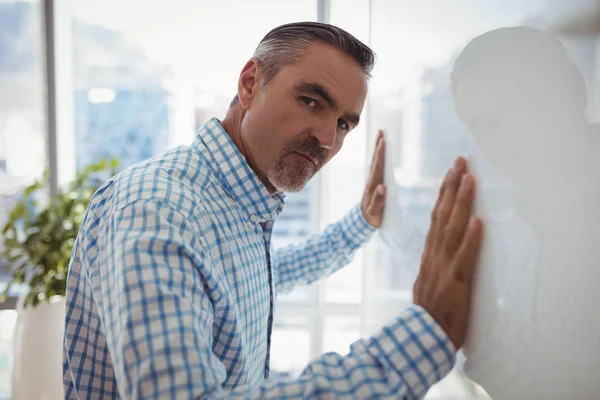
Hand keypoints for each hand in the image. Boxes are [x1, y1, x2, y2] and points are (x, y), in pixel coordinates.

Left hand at [361, 130, 386, 227]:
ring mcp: (372, 181)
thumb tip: (383, 187)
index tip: (383, 141)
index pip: (377, 167)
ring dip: (378, 149)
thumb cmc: (372, 218)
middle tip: (381, 131)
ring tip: (381, 136)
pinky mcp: (375, 182)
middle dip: (378, 146)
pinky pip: (377, 166)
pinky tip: (382, 150)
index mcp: (372, 186)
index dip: (380, 154)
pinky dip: (379, 156)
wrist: (364, 222)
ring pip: (375, 162)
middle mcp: (371, 181)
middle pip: (375, 160)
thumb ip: (378, 201)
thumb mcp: (375, 212)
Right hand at [413, 157, 482, 349]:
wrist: (422, 336)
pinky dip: (471, 239)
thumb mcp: (427, 281)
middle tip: (460, 162)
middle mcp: (434, 254)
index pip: (437, 217)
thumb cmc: (429, 312)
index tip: (452, 173)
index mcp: (430, 253)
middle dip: (452, 187)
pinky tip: (478, 221)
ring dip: (461, 203)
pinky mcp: (454, 281)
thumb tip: (436, 250)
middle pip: (443, 214)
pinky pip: (464, 257)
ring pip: (453, 229)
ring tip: (469, 179)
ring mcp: (442, 266)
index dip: (445, 194)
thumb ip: (433, 263)